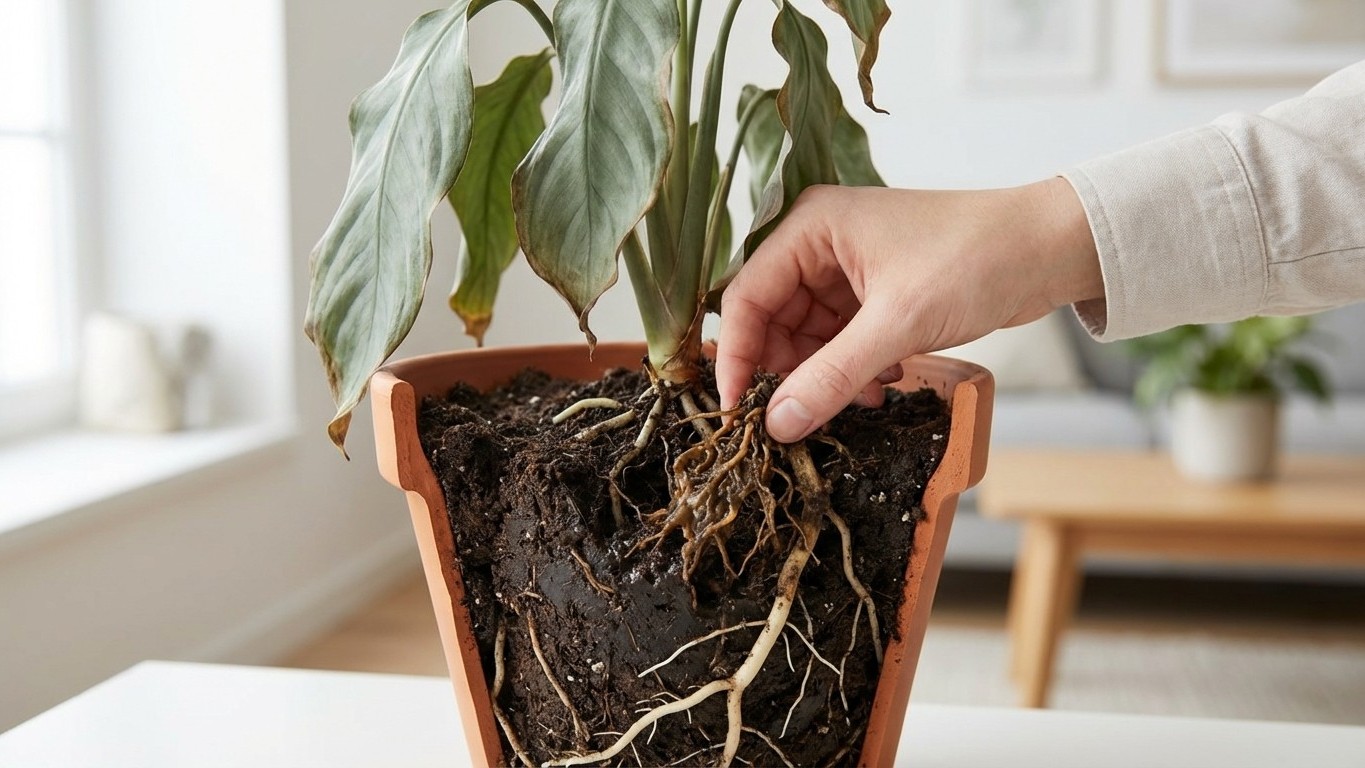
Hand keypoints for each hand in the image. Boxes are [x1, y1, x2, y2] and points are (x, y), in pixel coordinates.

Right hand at [716, 177, 1101, 442]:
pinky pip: (839, 339)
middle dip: (789, 370)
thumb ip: (833, 376)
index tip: (739, 410)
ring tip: (865, 395)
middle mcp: (819, 242)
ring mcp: (846, 268)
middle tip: (806, 413)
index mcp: (811, 227)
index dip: (738, 355)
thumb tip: (778, 425)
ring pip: (806, 336)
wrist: (1051, 246)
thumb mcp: (899, 325)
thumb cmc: (976, 259)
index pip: (746, 295)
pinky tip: (884, 383)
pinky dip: (852, 368)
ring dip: (826, 374)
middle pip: (772, 319)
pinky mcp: (873, 292)